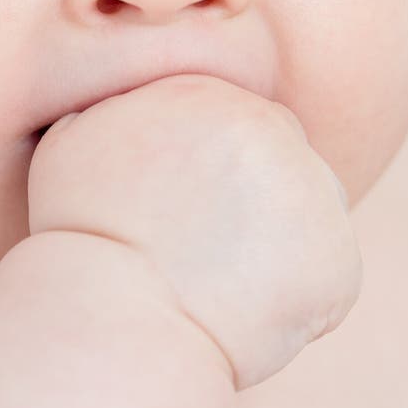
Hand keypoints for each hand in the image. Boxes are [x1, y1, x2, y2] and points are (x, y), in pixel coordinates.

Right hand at [28, 74, 361, 389]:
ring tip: (223, 279)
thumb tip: (125, 104)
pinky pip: (327, 270)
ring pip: (310, 209)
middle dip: (256, 197)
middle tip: (210, 246)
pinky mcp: (336, 254)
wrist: (110, 316)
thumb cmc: (80, 234)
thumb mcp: (72, 142)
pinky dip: (300, 295)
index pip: (237, 121)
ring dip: (280, 239)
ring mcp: (310, 187)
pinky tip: (247, 312)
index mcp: (207, 92)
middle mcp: (268, 125)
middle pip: (281, 156)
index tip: (189, 211)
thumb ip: (117, 109)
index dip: (217, 171)